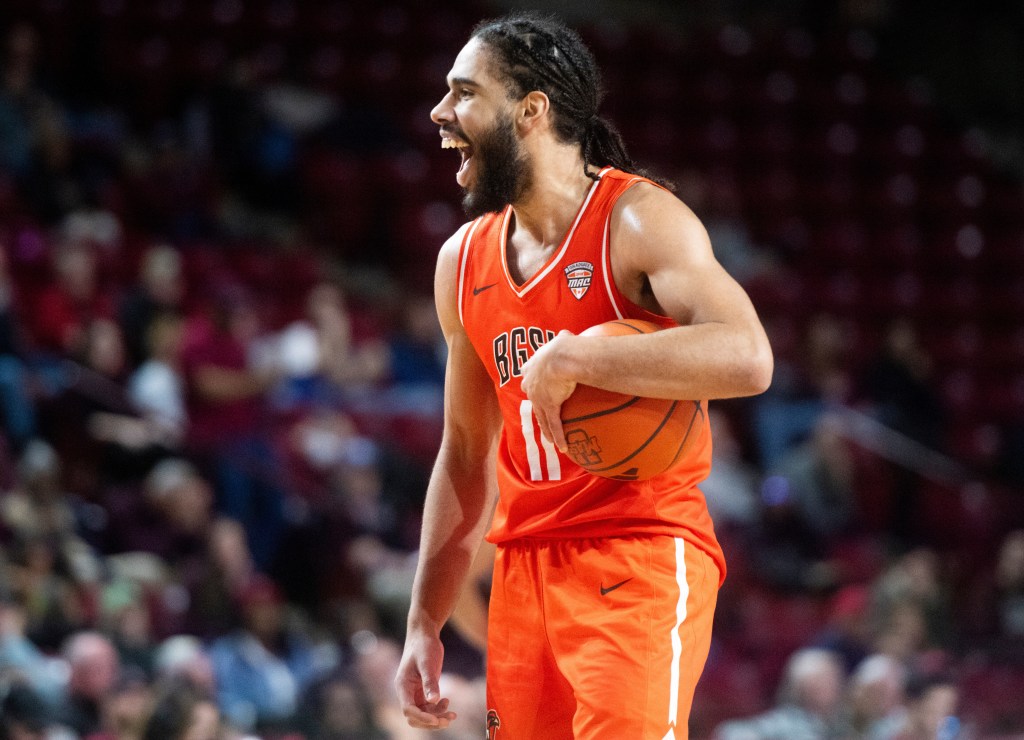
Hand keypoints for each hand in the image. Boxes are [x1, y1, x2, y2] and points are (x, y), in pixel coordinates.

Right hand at [395, 630, 456, 729]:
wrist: (424, 634)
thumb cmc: (424, 646)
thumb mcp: (427, 662)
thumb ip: (430, 681)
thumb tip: (433, 701)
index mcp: (403, 686)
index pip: (408, 709)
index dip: (422, 717)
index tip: (437, 720)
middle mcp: (407, 692)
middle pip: (414, 717)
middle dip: (430, 722)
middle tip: (448, 721)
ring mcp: (415, 692)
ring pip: (423, 714)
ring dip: (437, 717)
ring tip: (453, 715)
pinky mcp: (423, 690)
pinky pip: (429, 707)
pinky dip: (438, 709)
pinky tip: (447, 701)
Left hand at [521, 330, 576, 451]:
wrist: (562, 357)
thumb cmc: (563, 346)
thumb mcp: (560, 339)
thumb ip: (562, 338)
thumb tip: (568, 335)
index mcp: (532, 367)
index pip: (528, 376)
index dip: (530, 381)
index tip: (530, 386)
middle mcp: (531, 384)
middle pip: (532, 399)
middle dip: (536, 408)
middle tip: (540, 414)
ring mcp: (539, 398)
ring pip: (542, 418)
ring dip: (546, 431)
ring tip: (550, 441)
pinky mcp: (549, 407)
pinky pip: (554, 425)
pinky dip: (558, 436)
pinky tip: (562, 447)